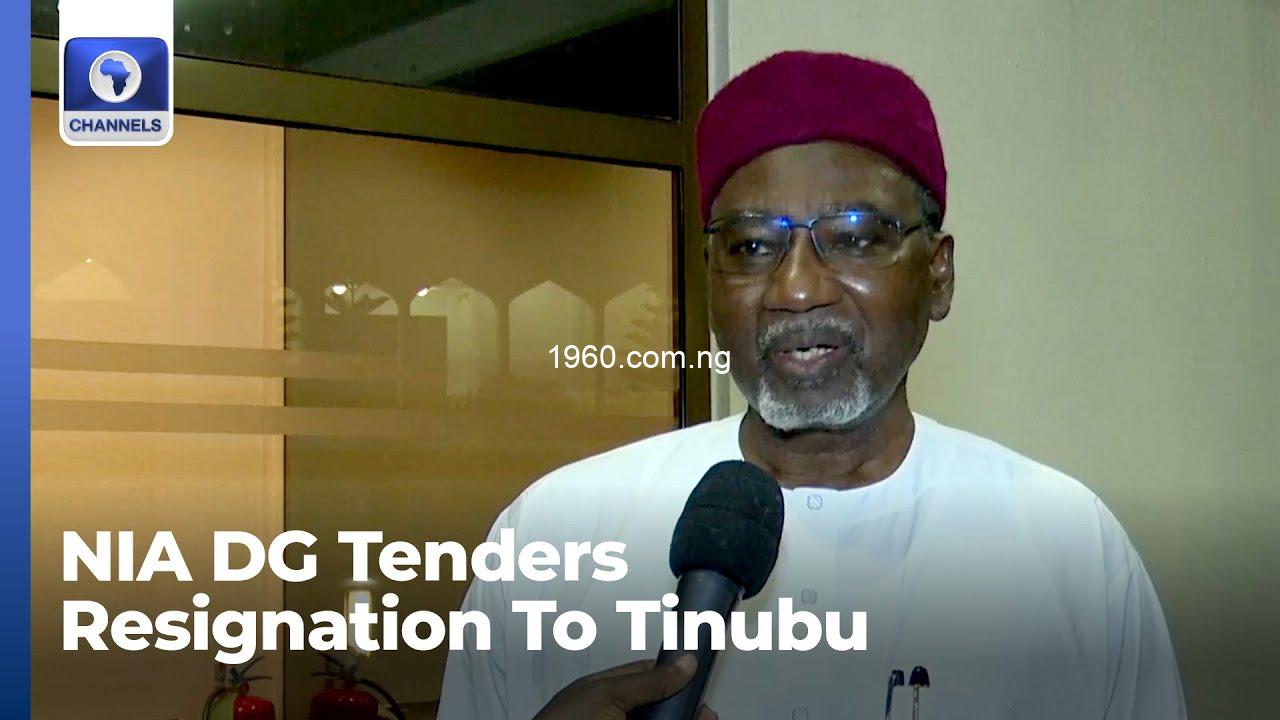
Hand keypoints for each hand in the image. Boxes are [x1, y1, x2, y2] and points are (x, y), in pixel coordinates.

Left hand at [532, 655, 717, 719]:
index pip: (646, 676)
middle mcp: (613, 717)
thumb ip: (646, 681)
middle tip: (705, 712)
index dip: (673, 675)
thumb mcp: (606, 696)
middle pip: (658, 708)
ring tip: (705, 718)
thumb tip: (682, 664)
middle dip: (683, 708)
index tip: (698, 675)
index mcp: (602, 693)